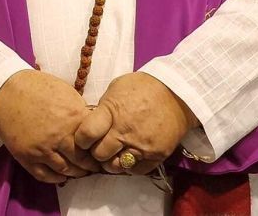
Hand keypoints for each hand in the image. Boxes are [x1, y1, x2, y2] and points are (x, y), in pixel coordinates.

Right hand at [0, 70, 101, 183]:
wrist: (4, 91)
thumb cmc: (35, 87)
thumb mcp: (65, 91)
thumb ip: (80, 110)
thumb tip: (92, 125)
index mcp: (73, 118)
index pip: (94, 143)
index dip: (99, 149)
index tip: (100, 152)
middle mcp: (60, 136)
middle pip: (82, 160)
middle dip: (90, 165)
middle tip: (94, 166)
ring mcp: (42, 149)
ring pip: (66, 170)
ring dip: (76, 173)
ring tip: (80, 171)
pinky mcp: (27, 156)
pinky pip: (45, 175)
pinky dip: (56, 178)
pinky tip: (62, 175)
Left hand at [74, 72, 197, 174]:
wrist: (176, 94)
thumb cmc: (142, 87)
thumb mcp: (115, 89)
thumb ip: (102, 109)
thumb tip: (90, 123)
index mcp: (111, 112)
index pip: (86, 134)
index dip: (80, 139)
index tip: (83, 138)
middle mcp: (125, 131)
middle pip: (99, 154)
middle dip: (95, 152)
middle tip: (99, 146)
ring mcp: (141, 145)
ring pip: (116, 166)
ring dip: (111, 161)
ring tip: (113, 153)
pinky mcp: (156, 155)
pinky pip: (135, 170)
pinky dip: (128, 166)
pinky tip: (128, 156)